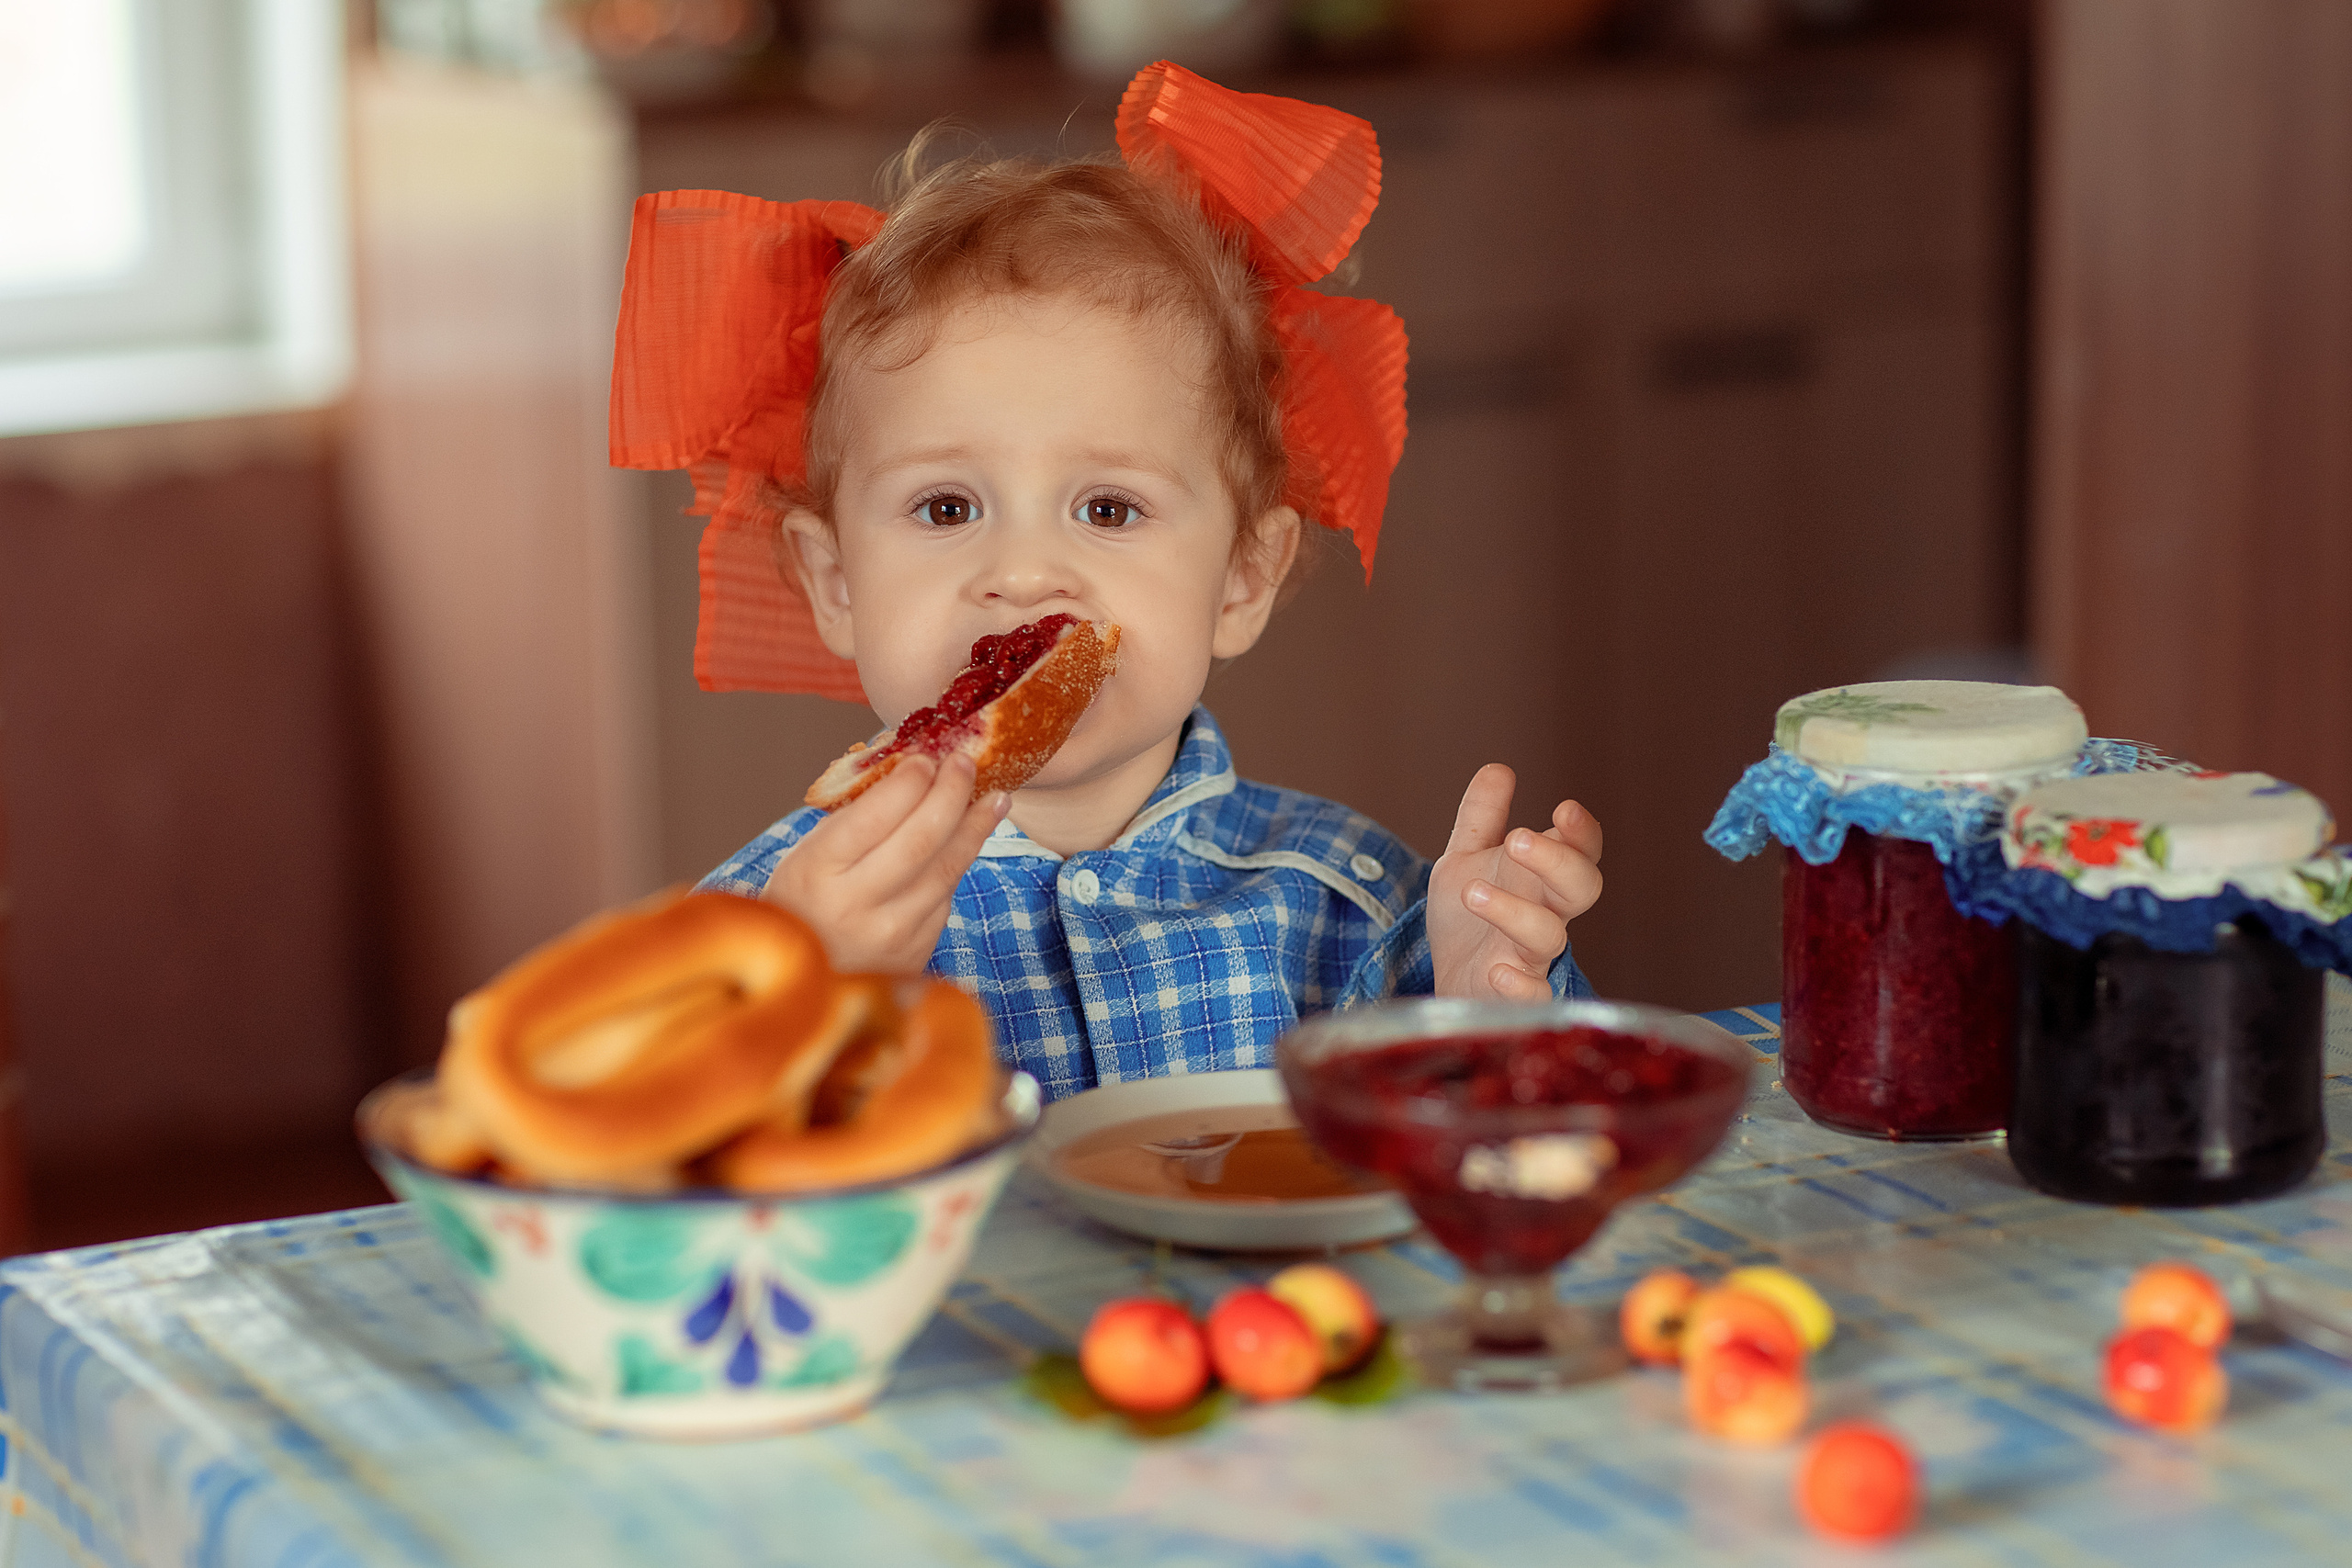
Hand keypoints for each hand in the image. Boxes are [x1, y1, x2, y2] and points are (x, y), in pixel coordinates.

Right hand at [762, 754, 1008, 972]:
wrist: (805, 979)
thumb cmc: (804, 902)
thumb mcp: (807, 856)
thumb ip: (853, 817)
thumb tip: (911, 770)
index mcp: (816, 873)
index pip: (874, 817)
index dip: (909, 783)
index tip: (927, 757)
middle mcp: (855, 906)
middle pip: (921, 839)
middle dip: (951, 793)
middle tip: (966, 763)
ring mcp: (891, 933)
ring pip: (947, 868)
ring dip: (977, 826)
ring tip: (996, 798)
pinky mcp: (916, 951)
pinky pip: (946, 894)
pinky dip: (960, 859)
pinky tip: (973, 836)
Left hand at [1429, 763, 1603, 1001]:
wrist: (1446, 980)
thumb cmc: (1468, 920)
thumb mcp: (1465, 859)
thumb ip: (1481, 817)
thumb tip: (1498, 767)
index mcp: (1542, 879)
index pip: (1581, 851)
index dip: (1582, 832)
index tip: (1564, 809)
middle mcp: (1547, 915)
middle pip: (1581, 888)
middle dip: (1557, 862)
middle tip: (1519, 840)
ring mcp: (1531, 958)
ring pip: (1550, 937)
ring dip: (1516, 913)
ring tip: (1473, 892)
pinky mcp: (1513, 997)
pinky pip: (1534, 996)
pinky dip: (1521, 986)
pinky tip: (1498, 971)